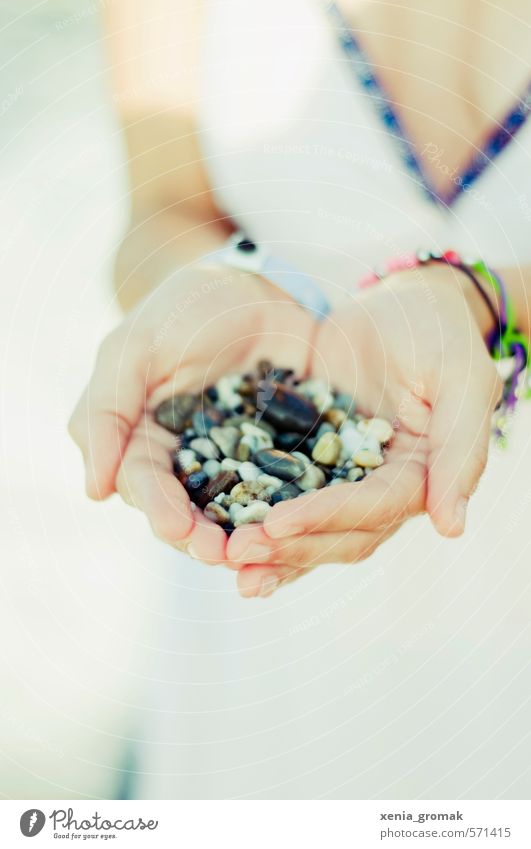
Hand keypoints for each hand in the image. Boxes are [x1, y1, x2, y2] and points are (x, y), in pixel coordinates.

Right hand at [68, 262, 314, 563]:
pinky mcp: (286, 454)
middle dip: (203, 537)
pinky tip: (303, 527)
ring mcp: (240, 459)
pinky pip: (287, 489)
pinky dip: (291, 512)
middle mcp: (191, 458)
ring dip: (246, 535)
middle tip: (223, 554)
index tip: (175, 528)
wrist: (257, 283)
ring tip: (262, 551)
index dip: (159, 509)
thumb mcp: (136, 348)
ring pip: (238, 510)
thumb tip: (94, 491)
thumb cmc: (186, 308)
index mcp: (146, 438)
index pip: (145, 484)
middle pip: (190, 510)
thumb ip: (107, 411)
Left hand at [227, 263, 502, 596]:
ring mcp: (342, 479)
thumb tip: (452, 528)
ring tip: (225, 558)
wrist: (398, 306)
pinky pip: (283, 497)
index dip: (327, 517)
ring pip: (310, 530)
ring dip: (270, 549)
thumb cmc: (438, 334)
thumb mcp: (459, 379)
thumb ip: (459, 449)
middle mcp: (380, 490)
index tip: (278, 523)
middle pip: (338, 534)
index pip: (374, 508)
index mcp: (419, 477)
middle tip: (237, 551)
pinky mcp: (309, 462)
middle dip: (289, 546)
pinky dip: (258, 521)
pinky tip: (219, 537)